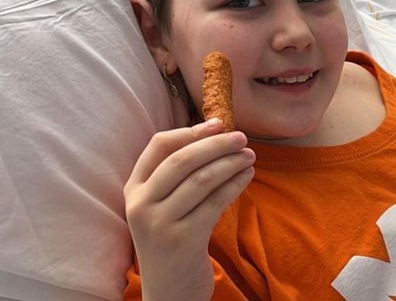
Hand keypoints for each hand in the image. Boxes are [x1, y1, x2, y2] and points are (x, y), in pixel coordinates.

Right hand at [124, 118, 255, 300]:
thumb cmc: (173, 239)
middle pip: (182, 160)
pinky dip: (235, 184)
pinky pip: (215, 202)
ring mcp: (159, 223)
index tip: (218, 124)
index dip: (190, 131)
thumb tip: (214, 134)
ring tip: (250, 156)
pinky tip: (247, 176)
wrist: (170, 291)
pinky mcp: (183, 239)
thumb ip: (176, 175)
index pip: (158, 146)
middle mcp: (141, 204)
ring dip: (230, 163)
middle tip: (242, 137)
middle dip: (216, 144)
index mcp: (134, 189)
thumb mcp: (162, 206)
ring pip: (201, 179)